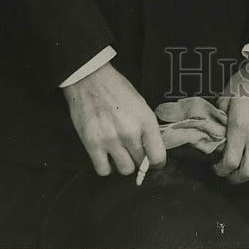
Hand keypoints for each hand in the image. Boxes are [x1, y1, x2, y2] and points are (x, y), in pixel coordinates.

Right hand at [63, 62, 165, 176]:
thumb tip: (152, 148)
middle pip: (140, 163)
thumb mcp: (140, 104)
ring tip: (120, 152)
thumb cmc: (116, 88)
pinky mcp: (92, 144)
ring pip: (124, 169)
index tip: (153, 162)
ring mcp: (111, 139)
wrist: (90, 79)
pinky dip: (106, 166)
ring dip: (123, 163)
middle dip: (138, 158)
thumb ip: (147, 127)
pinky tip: (107, 156)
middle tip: (133, 150)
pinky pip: (103, 170)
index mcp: (145, 120)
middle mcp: (130, 132)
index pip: (158, 156)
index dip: (157, 162)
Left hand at [212, 57, 248, 183]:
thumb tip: (217, 134)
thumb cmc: (248, 80)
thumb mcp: (225, 97)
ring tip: (241, 161)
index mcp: (240, 127)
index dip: (220, 170)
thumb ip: (220, 119)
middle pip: (248, 173)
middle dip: (235, 178)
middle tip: (228, 173)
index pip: (230, 162)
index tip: (216, 167)